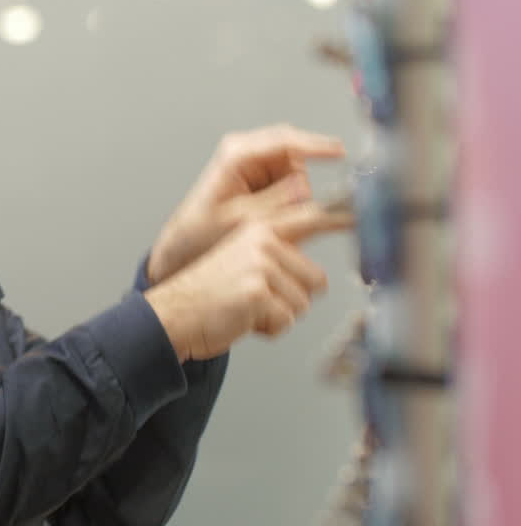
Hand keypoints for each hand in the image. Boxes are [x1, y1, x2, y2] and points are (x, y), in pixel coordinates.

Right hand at [145, 201, 352, 361]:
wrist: (172, 315)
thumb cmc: (208, 296)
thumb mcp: (243, 263)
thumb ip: (277, 258)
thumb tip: (318, 277)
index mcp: (260, 229)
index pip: (311, 218)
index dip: (342, 216)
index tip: (366, 209)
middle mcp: (262, 240)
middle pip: (314, 281)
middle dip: (290, 300)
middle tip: (255, 300)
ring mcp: (260, 264)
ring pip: (302, 304)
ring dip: (278, 316)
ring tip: (245, 309)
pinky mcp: (258, 290)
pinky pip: (285, 321)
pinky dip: (267, 329)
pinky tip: (241, 319)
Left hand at [147, 124, 345, 284]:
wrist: (187, 242)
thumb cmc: (203, 230)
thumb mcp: (241, 220)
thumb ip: (275, 203)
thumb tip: (305, 187)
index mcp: (237, 154)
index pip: (285, 140)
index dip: (315, 146)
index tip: (339, 153)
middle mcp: (247, 151)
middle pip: (295, 154)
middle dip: (300, 182)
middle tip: (301, 208)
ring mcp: (256, 162)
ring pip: (297, 170)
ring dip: (295, 194)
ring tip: (273, 217)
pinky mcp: (263, 175)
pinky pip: (292, 182)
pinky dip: (291, 199)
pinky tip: (274, 215)